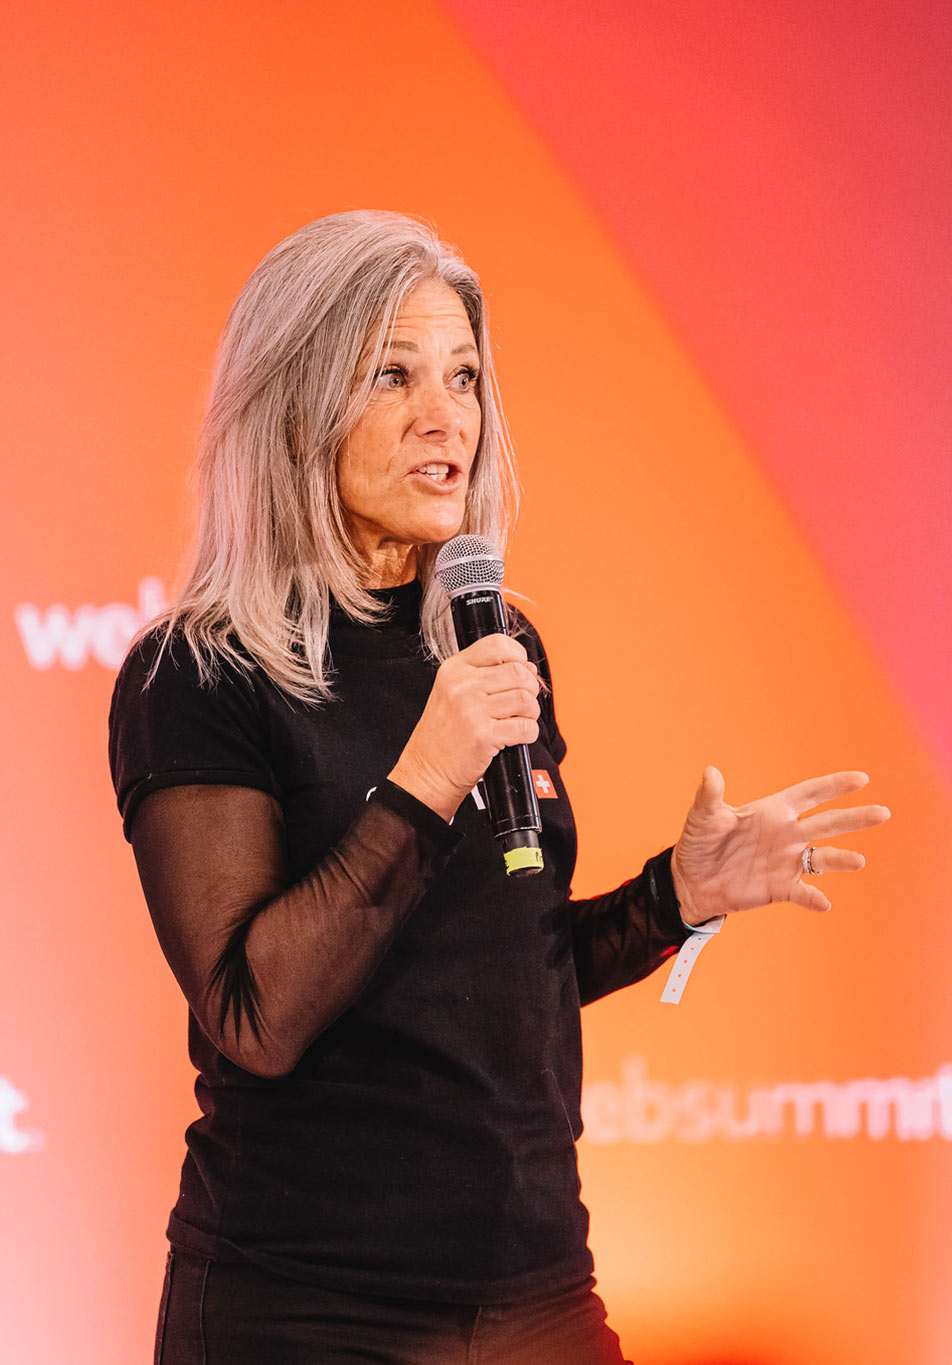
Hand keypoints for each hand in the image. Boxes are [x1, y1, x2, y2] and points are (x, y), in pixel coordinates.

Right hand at [388, 634, 539, 820]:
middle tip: (521, 704)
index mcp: (454, 669)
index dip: (518, 656)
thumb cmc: (443, 735)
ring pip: (526, 699)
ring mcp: (471, 710)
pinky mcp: (483, 735)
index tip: (521, 670)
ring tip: (516, 721)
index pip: (497, 644)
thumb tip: (529, 668)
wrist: (426, 771)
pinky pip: (525, 727)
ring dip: (530, 713)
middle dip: (530, 689)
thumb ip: (487, 675)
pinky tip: (514, 737)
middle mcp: (462, 686)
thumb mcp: (453, 692)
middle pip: (519, 673)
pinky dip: (528, 734)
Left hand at [671, 767, 889, 925]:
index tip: (861, 779)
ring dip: (841, 859)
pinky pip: (803, 893)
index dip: (834, 785)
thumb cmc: (698, 844)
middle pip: (828, 823)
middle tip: (883, 813)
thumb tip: (711, 772)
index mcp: (773, 811)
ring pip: (823, 857)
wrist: (691, 882)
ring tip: (858, 861)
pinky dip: (814, 898)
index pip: (810, 794)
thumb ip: (710, 797)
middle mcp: (787, 834)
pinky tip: (823, 903)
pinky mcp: (780, 888)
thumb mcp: (703, 818)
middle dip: (854, 818)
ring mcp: (786, 862)